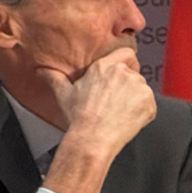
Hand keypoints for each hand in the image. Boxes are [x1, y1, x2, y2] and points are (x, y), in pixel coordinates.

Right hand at [38, 49, 156, 192]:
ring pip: (142, 89)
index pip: (126, 54)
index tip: (121, 74)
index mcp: (105, 67)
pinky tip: (126, 120)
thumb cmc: (78, 117)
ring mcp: (139, 88)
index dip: (125, 63)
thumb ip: (54, 78)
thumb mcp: (63, 95)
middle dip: (127, 85)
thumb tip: (42, 71)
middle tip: (115, 101)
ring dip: (134, 98)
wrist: (92, 139)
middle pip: (134, 73)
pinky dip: (141, 112)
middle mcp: (124, 73)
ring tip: (118, 112)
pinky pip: (149, 105)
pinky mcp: (149, 103)